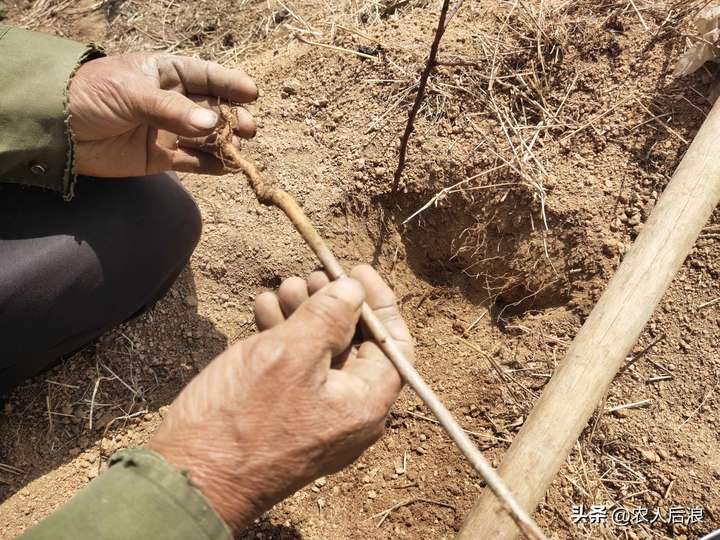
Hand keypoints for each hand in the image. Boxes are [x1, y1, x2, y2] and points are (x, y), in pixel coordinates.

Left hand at [68, 53, 257, 176]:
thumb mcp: (133, 94)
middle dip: (233, 117)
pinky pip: (195, 162)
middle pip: (213, 108)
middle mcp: (172, 102)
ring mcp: (169, 131)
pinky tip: (227, 167)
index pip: (205, 75)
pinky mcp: (162, 158)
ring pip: (207, 137)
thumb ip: (173, 111)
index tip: (253, 94)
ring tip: (238, 149)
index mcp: (165, 74)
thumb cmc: (92, 96)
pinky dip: (212, 165)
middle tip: (248, 129)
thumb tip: (212, 124)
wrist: (59, 132)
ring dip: (226, 142)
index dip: (230, 83)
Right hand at [147, 265, 412, 531]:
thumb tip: (354, 291)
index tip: (356, 271)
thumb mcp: (290, 354)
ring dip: (305, 316)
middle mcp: (348, 414)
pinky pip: (297, 370)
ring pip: (323, 353)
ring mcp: (316, 417)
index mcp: (364, 404)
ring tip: (283, 287)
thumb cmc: (241, 420)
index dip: (379, 303)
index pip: (394, 344)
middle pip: (357, 345)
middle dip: (334, 304)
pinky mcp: (286, 417)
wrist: (189, 479)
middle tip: (310, 276)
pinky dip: (284, 337)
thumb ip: (329, 317)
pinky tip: (264, 310)